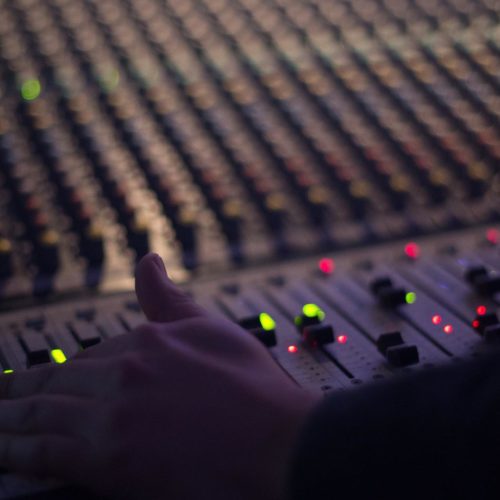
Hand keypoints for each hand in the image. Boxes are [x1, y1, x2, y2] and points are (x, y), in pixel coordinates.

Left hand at [0, 254, 317, 499]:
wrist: (278, 441)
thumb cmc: (253, 387)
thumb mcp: (211, 328)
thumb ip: (170, 297)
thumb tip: (148, 262)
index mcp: (146, 341)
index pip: (90, 355)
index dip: (63, 368)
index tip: (45, 377)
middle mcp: (123, 372)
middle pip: (58, 381)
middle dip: (23, 389)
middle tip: (2, 395)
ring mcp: (112, 414)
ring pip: (40, 413)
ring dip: (11, 417)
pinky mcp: (108, 458)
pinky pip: (43, 451)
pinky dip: (16, 449)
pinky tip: (4, 449)